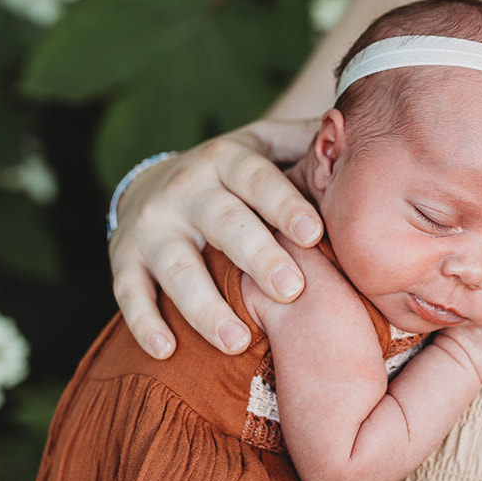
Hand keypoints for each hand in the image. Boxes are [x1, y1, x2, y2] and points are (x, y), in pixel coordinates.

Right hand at [109, 119, 322, 358]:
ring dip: (204, 306)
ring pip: (176, 267)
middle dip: (256, 256)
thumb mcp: (264, 145)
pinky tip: (166, 350)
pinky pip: (129, 292)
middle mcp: (185, 188)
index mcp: (225, 159)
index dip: (284, 203)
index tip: (314, 233)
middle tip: (290, 289)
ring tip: (237, 341)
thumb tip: (358, 130)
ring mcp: (151, 226)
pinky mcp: (123, 258)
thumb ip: (306, 143)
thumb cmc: (233, 175)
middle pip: (222, 222)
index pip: (256, 178)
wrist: (150, 183)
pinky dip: (143, 321)